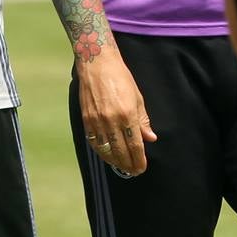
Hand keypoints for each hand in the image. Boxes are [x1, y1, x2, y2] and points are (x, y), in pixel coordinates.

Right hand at [74, 48, 156, 176]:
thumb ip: (143, 120)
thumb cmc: (121, 78)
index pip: (135, 144)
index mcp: (127, 114)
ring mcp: (97, 120)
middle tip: (134, 171)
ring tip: (122, 167)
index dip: (139, 159)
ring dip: (115, 162)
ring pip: (106, 149)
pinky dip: (101, 152)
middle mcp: (111, 120)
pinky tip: (108, 156)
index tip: (142, 167)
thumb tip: (150, 138)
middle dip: (128, 164)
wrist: (97, 64)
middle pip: (121, 151)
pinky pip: (94, 142)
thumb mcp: (137, 97)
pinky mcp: (86, 119)